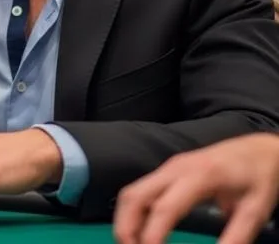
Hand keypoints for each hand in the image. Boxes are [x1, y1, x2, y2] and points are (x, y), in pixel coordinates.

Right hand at [114, 134, 278, 243]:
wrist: (259, 148)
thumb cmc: (258, 178)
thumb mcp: (255, 211)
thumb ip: (235, 237)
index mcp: (199, 176)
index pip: (164, 207)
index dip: (152, 234)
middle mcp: (175, 168)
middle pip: (135, 195)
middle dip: (126, 227)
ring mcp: (168, 167)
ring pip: (132, 192)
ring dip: (125, 219)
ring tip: (132, 243)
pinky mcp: (167, 170)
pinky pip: (140, 190)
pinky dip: (132, 212)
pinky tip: (139, 229)